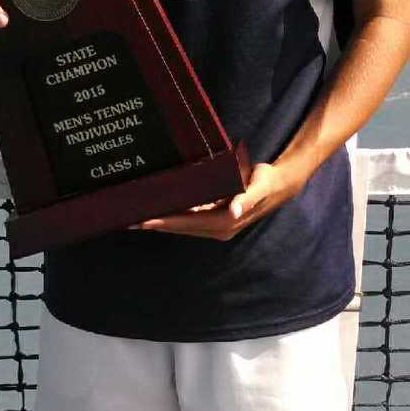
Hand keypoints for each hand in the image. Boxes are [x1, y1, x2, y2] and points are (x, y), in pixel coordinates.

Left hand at [136, 159, 304, 240]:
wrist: (280, 184)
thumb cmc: (266, 182)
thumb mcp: (258, 188)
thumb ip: (246, 200)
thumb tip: (233, 212)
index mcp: (225, 222)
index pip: (188, 223)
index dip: (166, 222)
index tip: (145, 220)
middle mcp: (219, 228)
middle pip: (181, 227)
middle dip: (156, 224)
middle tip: (129, 220)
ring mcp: (216, 226)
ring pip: (183, 226)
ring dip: (162, 223)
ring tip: (137, 218)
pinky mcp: (215, 220)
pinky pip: (189, 221)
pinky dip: (173, 218)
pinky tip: (158, 213)